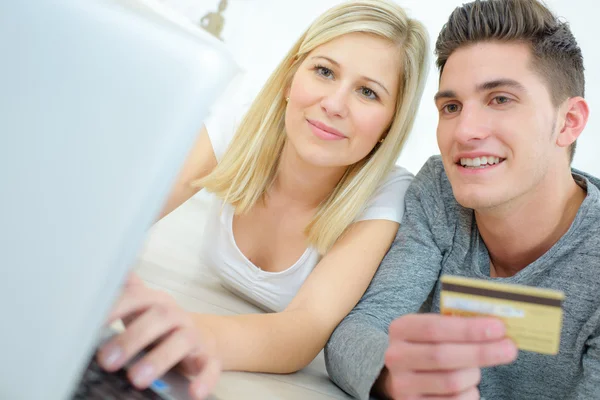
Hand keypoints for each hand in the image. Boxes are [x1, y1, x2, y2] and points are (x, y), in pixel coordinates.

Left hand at [97, 273, 220, 398]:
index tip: (91, 323)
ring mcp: (194, 336)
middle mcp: (176, 316)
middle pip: (159, 318)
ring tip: (137, 379)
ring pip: (182, 341)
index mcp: (157, 302)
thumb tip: (103, 271)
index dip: (115, 308)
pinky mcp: (209, 357)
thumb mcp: (141, 308)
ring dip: (159, 359)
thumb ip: (123, 292)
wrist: (201, 336)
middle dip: (132, 338)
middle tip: (107, 360)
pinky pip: (210, 367)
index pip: (136, 298)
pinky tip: (194, 394)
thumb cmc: (162, 326)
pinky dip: (204, 380)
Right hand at [382, 314, 517, 399]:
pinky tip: (468, 385)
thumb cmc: (429, 347)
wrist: (405, 376)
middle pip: (443, 356)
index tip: (499, 328)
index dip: (468, 329)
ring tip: (475, 369)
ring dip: (473, 375)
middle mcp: (396, 357)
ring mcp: (402, 385)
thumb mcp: (433, 330)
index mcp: (401, 329)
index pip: (434, 328)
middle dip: (481, 352)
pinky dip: (470, 393)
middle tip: (510, 349)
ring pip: (452, 382)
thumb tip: (495, 326)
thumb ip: (457, 324)